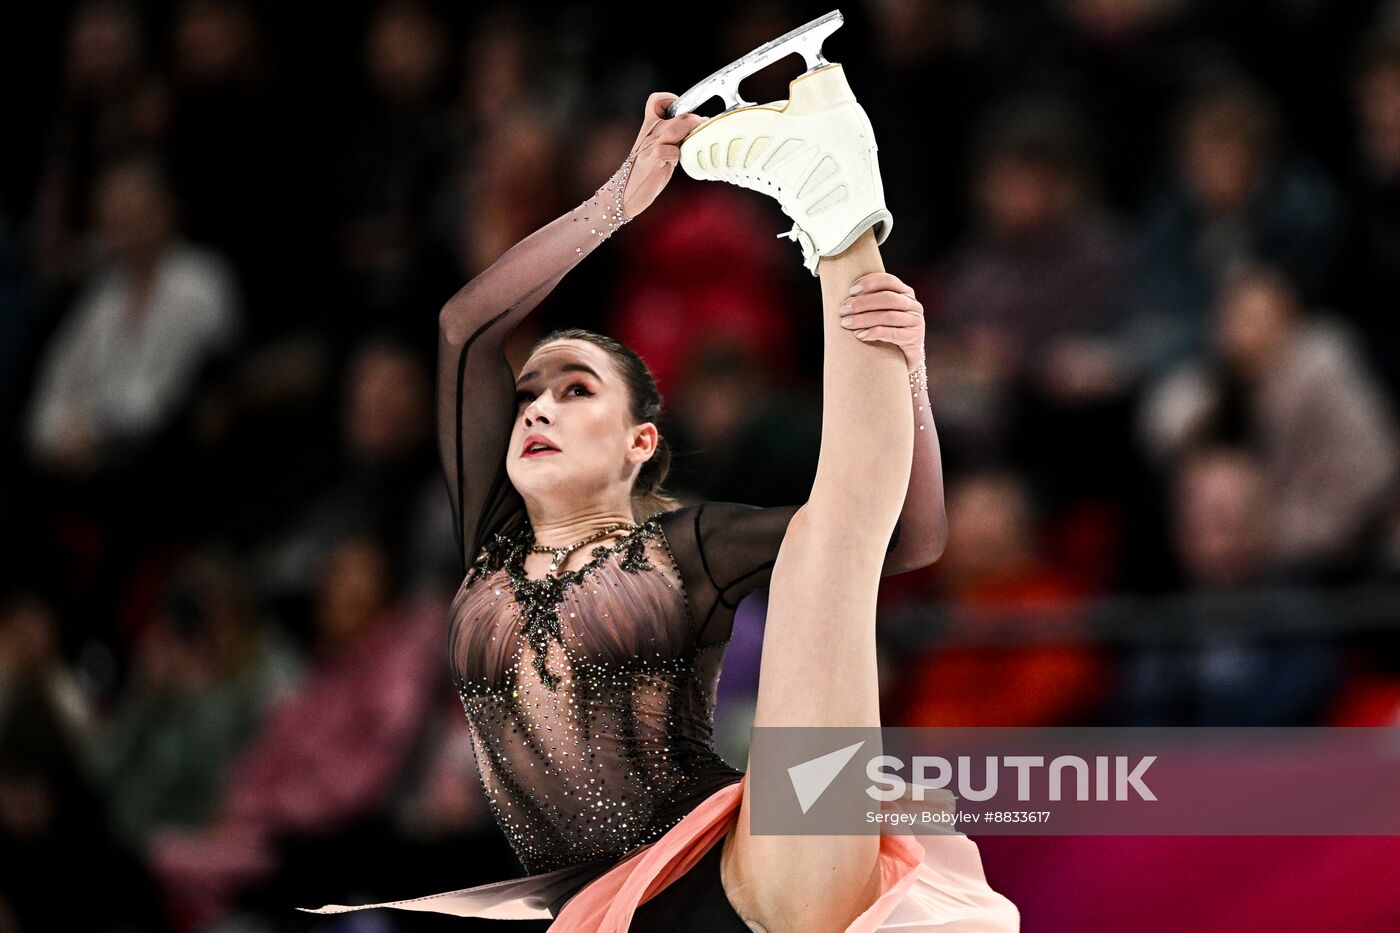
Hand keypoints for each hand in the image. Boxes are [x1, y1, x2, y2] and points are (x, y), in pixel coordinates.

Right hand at [619, 92, 704, 217]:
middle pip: (676, 114)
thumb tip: (696, 130)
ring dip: (691, 131)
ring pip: (675, 128)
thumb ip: (672, 138)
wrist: (624, 192)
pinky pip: (669, 151)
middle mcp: (649, 133)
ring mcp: (649, 146)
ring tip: (698, 140)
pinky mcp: (651, 160)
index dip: (671, 99)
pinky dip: (677, 155)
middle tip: (703, 128)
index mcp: (649, 127)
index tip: (684, 111)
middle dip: (694, 119)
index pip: (656, 101)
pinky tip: (675, 163)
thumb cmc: (646, 172)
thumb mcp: (657, 149)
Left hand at [839, 272, 925, 371]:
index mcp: (905, 293)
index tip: (850, 291)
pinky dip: (874, 333)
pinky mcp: (914, 338)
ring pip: (887, 316)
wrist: (903, 358)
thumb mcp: (881, 312)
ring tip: (846, 323)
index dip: (869, 283)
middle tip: (843, 310)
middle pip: (887, 298)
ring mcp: (915, 322)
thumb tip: (843, 293)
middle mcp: (913, 305)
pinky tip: (859, 335)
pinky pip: (892, 333)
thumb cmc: (886, 331)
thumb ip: (870, 300)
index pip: (888, 281)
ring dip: (863, 319)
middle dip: (862, 303)